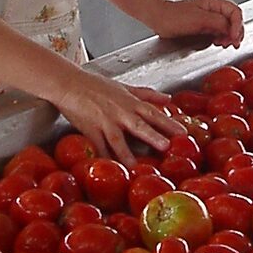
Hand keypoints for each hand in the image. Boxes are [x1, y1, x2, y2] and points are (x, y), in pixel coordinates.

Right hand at [52, 67, 182, 165]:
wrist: (69, 84)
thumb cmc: (97, 85)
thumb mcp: (125, 87)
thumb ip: (147, 94)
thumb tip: (169, 99)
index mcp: (130, 102)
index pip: (153, 112)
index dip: (169, 122)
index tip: (183, 132)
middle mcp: (120, 112)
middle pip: (139, 124)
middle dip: (153, 135)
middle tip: (167, 146)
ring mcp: (104, 121)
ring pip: (117, 139)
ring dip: (127, 153)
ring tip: (137, 167)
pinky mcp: (89, 130)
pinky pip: (98, 147)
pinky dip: (103, 158)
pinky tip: (110, 169)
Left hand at [149, 0, 244, 47]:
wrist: (159, 20)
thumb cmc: (174, 16)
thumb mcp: (199, 19)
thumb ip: (217, 22)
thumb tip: (230, 28)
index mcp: (214, 3)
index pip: (235, 12)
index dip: (237, 26)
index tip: (234, 37)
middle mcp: (214, 10)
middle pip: (234, 21)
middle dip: (235, 33)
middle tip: (233, 44)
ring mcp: (210, 19)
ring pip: (228, 28)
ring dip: (229, 37)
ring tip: (224, 44)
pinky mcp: (205, 27)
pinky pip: (219, 33)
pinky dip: (221, 39)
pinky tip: (217, 43)